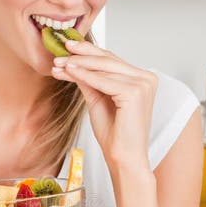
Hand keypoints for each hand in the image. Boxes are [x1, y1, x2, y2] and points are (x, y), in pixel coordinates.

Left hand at [51, 38, 157, 173]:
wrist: (123, 158)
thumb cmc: (114, 134)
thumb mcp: (97, 99)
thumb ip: (88, 80)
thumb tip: (69, 63)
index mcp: (142, 79)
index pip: (111, 59)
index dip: (88, 52)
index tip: (67, 48)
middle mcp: (147, 78)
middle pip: (108, 60)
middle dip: (81, 55)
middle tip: (59, 52)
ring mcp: (143, 84)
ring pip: (104, 68)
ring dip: (79, 64)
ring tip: (59, 63)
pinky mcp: (135, 92)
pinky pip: (103, 81)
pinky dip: (84, 76)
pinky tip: (69, 71)